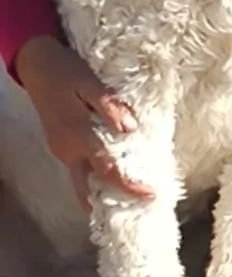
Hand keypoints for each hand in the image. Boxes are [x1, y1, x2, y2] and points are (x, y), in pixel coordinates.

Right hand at [12, 35, 150, 207]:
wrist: (36, 66)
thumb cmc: (66, 71)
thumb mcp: (89, 82)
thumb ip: (109, 106)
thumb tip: (131, 128)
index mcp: (77, 135)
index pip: (107, 169)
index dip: (129, 185)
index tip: (150, 195)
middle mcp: (66, 149)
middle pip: (89, 186)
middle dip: (111, 201)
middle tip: (137, 210)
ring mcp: (61, 149)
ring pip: (82, 179)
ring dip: (102, 192)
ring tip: (128, 200)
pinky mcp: (61, 144)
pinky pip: (79, 168)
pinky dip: (94, 178)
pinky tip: (110, 178)